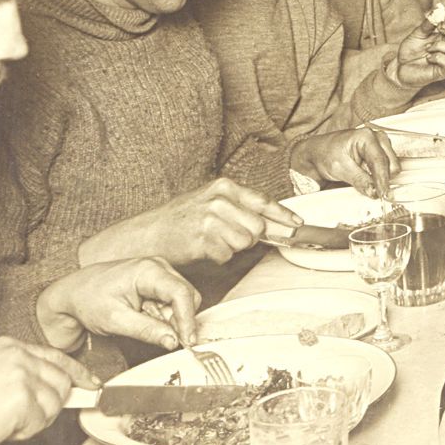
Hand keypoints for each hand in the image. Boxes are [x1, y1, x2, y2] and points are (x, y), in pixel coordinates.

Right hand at [0, 337, 96, 444]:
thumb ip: (16, 374)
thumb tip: (50, 387)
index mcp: (6, 346)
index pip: (55, 357)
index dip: (76, 373)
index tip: (90, 384)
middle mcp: (16, 354)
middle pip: (62, 381)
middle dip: (50, 406)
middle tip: (19, 420)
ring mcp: (21, 374)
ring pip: (55, 403)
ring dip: (34, 421)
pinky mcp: (22, 398)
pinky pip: (42, 422)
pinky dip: (24, 433)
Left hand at [35, 258, 199, 352]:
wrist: (71, 294)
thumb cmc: (88, 301)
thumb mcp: (115, 320)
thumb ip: (148, 330)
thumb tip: (173, 341)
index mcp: (148, 270)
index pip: (181, 293)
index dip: (188, 319)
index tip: (188, 341)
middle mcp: (158, 267)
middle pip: (187, 296)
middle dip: (180, 320)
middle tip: (166, 339)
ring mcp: (158, 272)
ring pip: (181, 299)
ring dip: (170, 318)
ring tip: (144, 324)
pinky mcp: (156, 281)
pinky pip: (171, 300)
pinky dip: (164, 315)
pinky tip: (145, 318)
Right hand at [79, 178, 295, 267]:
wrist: (146, 234)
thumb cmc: (180, 221)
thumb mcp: (211, 204)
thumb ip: (241, 210)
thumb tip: (276, 225)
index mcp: (224, 187)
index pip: (263, 201)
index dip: (283, 216)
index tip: (297, 225)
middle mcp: (219, 199)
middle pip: (258, 228)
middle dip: (249, 238)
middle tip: (227, 238)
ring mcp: (210, 218)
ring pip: (244, 243)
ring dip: (231, 249)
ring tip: (211, 242)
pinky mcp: (202, 238)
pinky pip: (226, 255)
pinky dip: (217, 257)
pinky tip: (201, 249)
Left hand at [292, 126, 398, 198]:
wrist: (316, 154)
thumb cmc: (325, 154)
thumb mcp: (339, 168)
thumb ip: (359, 180)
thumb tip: (373, 191)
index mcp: (366, 137)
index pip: (380, 161)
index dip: (382, 180)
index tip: (383, 195)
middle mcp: (377, 139)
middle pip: (391, 164)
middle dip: (384, 180)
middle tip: (376, 194)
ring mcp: (380, 146)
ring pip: (392, 167)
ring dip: (383, 179)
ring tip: (370, 187)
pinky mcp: (380, 155)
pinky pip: (387, 169)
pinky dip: (381, 178)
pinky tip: (372, 183)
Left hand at [394, 23, 444, 89]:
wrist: (400, 68)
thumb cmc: (411, 51)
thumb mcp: (417, 34)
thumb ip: (428, 24)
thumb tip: (436, 12)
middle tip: (439, 26)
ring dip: (440, 45)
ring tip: (428, 48)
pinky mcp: (444, 72)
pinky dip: (437, 57)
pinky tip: (428, 58)